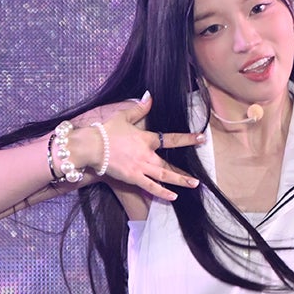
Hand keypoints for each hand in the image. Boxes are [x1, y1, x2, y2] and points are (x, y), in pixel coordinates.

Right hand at [77, 94, 202, 201]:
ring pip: (165, 176)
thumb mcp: (124, 116)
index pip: (171, 139)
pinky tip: (173, 197)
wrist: (92, 146)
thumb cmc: (106, 131)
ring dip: (180, 181)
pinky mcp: (133, 178)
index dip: (188, 139)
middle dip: (184, 171)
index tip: (201, 138)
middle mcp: (147, 154)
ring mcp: (141, 168)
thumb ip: (140, 108)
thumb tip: (150, 96)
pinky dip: (162, 192)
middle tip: (198, 178)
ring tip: (193, 185)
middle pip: (170, 164)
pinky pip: (150, 187)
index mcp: (147, 139)